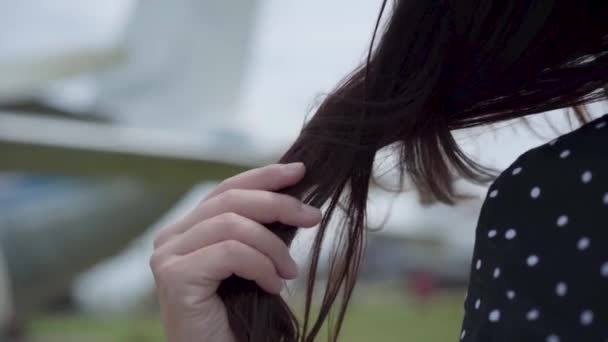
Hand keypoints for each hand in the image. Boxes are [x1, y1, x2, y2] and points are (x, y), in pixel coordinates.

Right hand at [150, 163, 320, 341]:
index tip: (300, 172)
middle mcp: (170, 239)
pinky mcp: (174, 276)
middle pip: (230, 200)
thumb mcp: (252, 263)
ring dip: (273, 247)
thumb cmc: (239, 319)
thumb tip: (294, 195)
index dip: (263, 176)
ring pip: (232, 225)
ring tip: (290, 272)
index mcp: (186, 231)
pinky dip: (261, 266)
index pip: (226, 190)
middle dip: (279, 204)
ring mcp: (167, 256)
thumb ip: (257, 230)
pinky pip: (231, 252)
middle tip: (314, 216)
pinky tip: (273, 286)